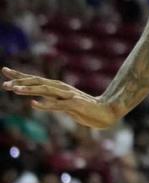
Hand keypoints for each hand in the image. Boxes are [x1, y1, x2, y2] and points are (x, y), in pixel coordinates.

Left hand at [2, 67, 120, 129]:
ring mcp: (68, 96)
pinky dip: (45, 104)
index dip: (20, 75)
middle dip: (21, 81)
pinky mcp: (74, 105)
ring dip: (30, 90)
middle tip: (4, 83)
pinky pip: (57, 105)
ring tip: (15, 90)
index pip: (36, 79)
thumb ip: (51, 102)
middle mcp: (61, 89)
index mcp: (58, 88)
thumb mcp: (64, 105)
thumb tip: (36, 101)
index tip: (4, 71)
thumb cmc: (85, 109)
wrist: (106, 112)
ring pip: (46, 91)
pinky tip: (34, 104)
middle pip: (38, 82)